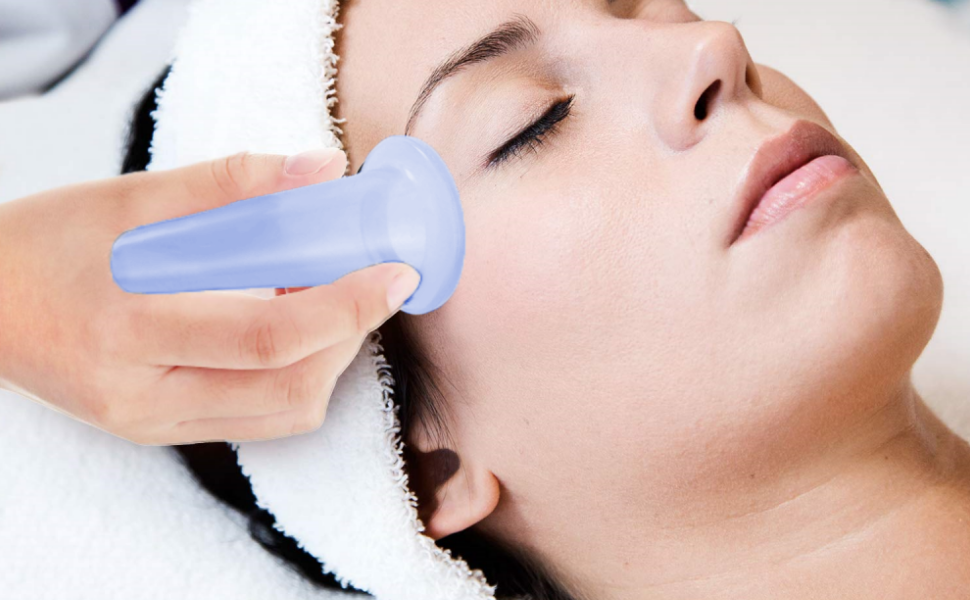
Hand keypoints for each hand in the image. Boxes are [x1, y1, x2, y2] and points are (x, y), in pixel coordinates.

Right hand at [0, 149, 420, 444]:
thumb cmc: (46, 245)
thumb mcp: (127, 199)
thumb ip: (230, 182)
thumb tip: (323, 168)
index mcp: (131, 330)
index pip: (267, 335)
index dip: (345, 306)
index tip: (395, 271)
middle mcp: (144, 396)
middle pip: (287, 386)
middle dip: (351, 334)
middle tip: (372, 281)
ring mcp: (152, 424)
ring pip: (281, 413)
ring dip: (330, 360)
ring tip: (332, 302)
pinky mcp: (160, 433)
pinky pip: (257, 421)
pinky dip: (297, 379)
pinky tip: (295, 334)